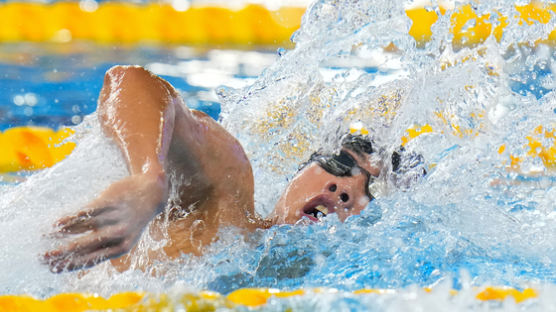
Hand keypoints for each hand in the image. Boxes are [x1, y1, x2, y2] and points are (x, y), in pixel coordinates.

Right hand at [44, 172, 166, 271]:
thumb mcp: (123, 236)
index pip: (92, 260)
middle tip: (42, 258)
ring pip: (83, 227)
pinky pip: (89, 210)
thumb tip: (72, 255)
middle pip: (85, 246)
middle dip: (62, 253)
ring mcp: (115, 217)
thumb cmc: (131, 218)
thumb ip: (102, 245)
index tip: (52, 269)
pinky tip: (58, 223)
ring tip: (44, 237)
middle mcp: (119, 234)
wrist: (151, 193)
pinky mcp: (112, 201)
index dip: (71, 265)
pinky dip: (72, 217)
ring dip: (61, 233)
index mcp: (121, 247)